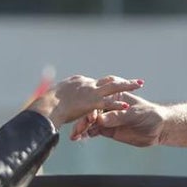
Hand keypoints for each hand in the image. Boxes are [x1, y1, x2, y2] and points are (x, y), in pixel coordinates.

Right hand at [28, 75, 143, 128]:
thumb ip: (64, 99)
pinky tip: (127, 104)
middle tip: (135, 81)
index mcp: (78, 81)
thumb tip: (63, 104)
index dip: (106, 85)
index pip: (96, 82)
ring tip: (140, 84)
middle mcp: (86, 83)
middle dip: (122, 81)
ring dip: (128, 85)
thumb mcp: (56, 98)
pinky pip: (108, 102)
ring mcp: (90, 91)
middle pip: (109, 80)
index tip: (114, 86)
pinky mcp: (91, 101)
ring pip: (113, 86)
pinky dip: (118, 104)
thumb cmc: (47, 105)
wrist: (46, 106)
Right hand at [72, 91, 166, 146]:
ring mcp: (108, 119)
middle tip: (77, 130)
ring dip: (82, 129)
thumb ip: (118, 117)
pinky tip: (79, 138)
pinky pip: (95, 132)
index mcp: (115, 98)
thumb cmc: (150, 114)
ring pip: (91, 123)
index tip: (88, 119)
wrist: (160, 128)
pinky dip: (86, 135)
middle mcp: (109, 107)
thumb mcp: (134, 114)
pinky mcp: (109, 130)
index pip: (100, 103)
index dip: (92, 111)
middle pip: (92, 113)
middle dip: (83, 121)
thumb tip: (102, 120)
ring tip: (74, 136)